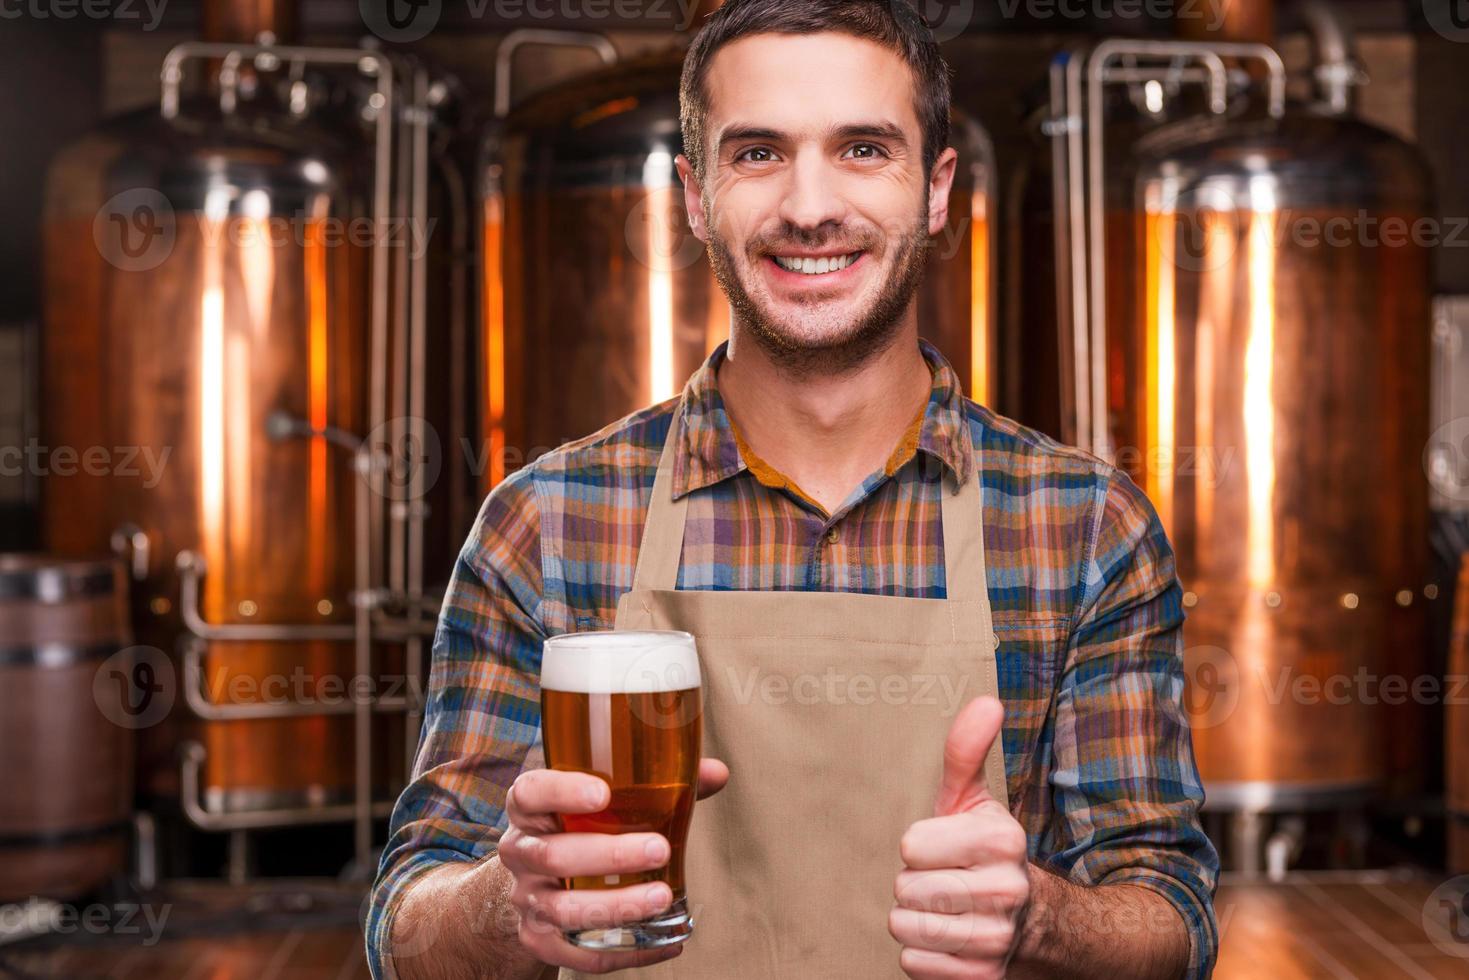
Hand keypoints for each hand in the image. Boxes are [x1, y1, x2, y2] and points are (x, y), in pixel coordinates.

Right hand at [499, 758, 729, 972]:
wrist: (539, 878)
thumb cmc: (582, 826)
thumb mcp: (605, 798)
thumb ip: (657, 782)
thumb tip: (716, 773)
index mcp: (531, 808)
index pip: (530, 792)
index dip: (562, 791)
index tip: (603, 793)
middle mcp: (521, 852)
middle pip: (552, 855)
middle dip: (608, 855)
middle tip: (659, 848)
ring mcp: (527, 899)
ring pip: (562, 909)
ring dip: (616, 905)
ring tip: (662, 896)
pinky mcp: (538, 938)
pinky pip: (575, 954)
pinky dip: (623, 952)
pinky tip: (665, 943)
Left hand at [890, 696, 1028, 979]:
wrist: (1029, 922)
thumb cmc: (982, 852)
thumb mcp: (972, 801)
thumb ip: (966, 751)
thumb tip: (987, 701)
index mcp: (1003, 841)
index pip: (911, 846)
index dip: (918, 846)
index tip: (944, 849)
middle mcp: (1008, 891)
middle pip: (905, 889)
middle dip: (914, 884)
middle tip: (944, 881)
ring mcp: (997, 939)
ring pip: (906, 927)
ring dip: (915, 919)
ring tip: (945, 909)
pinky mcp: (983, 978)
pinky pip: (915, 963)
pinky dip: (922, 954)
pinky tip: (947, 939)